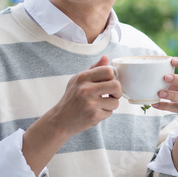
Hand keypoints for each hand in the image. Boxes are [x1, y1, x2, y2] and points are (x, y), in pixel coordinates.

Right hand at [22, 56, 121, 173]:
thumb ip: (94, 69)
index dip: (112, 77)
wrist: (59, 120)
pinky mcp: (94, 116)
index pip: (108, 71)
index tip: (109, 82)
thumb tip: (106, 57)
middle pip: (116, 85)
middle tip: (112, 94)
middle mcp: (86, 89)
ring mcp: (90, 104)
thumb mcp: (78, 80)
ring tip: (100, 105)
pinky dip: (105, 113)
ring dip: (111, 104)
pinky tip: (95, 112)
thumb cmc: (71, 98)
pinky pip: (110, 113)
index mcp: (82, 77)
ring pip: (115, 102)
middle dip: (117, 91)